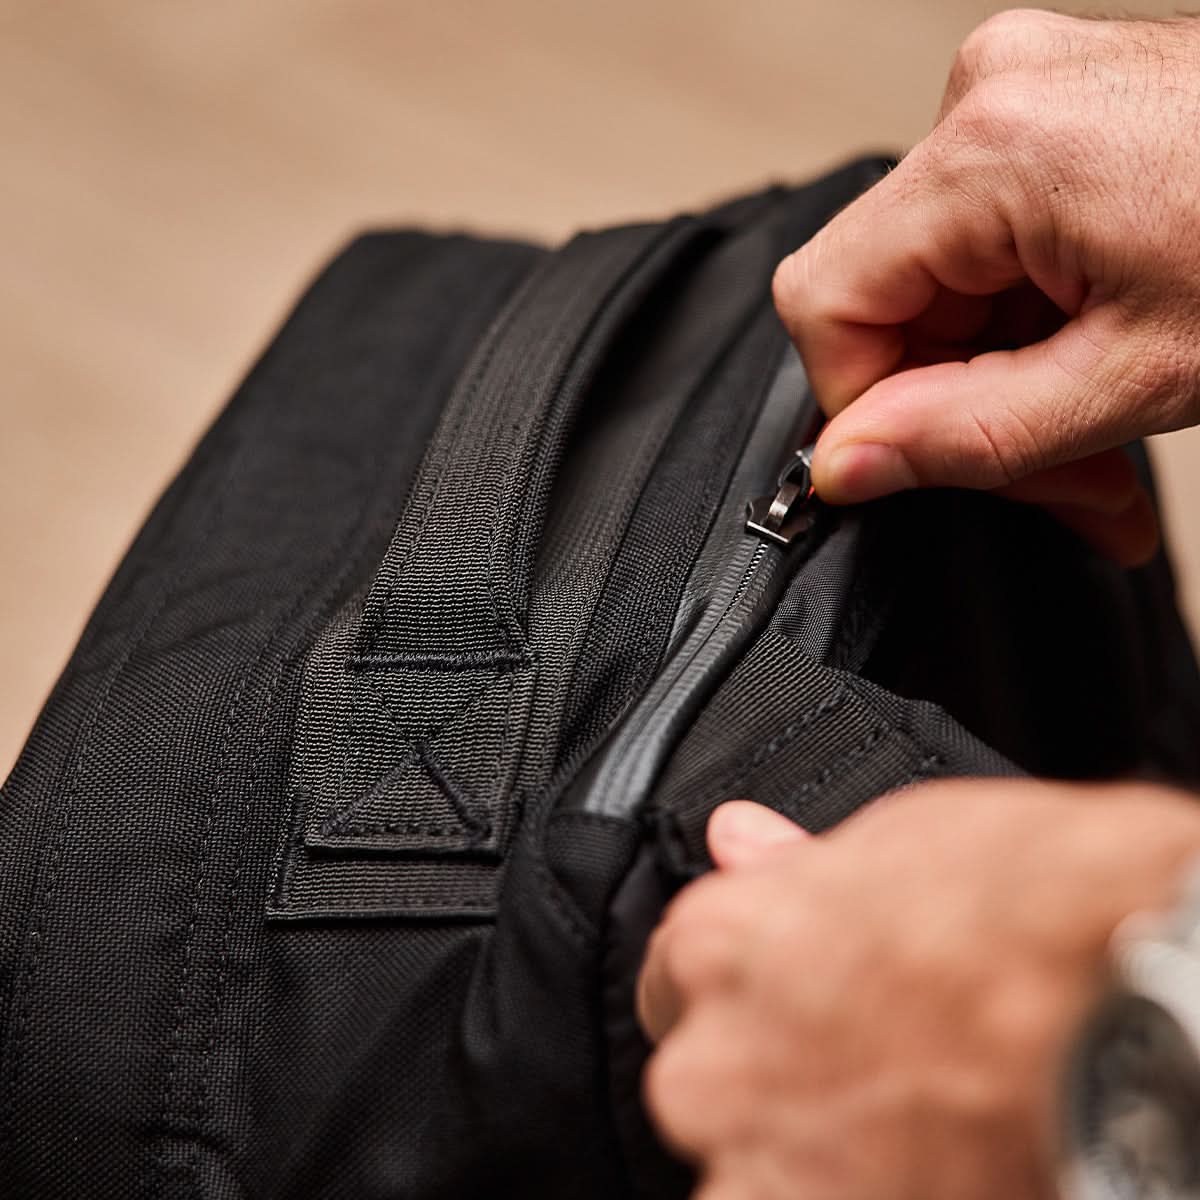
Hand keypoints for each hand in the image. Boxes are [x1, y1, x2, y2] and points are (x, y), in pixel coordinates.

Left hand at [637, 782, 1199, 1198]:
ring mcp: (769, 1176)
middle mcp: (717, 1069)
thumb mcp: (897, 843)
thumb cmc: (1034, 912)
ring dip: (804, 1168)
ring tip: (908, 1138)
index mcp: (719, 951)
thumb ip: (793, 870)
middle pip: (704, 1090)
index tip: (784, 1004)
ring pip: (744, 1183)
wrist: (1145, 1006)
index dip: (737, 994)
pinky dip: (850, 1199)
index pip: (674, 980)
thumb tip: (738, 841)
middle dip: (768, 1089)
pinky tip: (933, 1173)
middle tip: (867, 1078)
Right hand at [773, 11, 1199, 565]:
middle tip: (1053, 479)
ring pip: (938, 284)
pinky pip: (984, 245)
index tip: (931, 462)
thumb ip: (966, 433)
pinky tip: (1095, 361)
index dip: (863, 406)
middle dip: (957, 407)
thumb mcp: (1136, 377)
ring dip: (999, 378)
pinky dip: (1029, 324)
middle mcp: (990, 97)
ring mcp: (1023, 93)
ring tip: (1095, 433)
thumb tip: (844, 465)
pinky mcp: (1054, 111)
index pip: (825, 304)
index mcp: (993, 149)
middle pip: (886, 298)